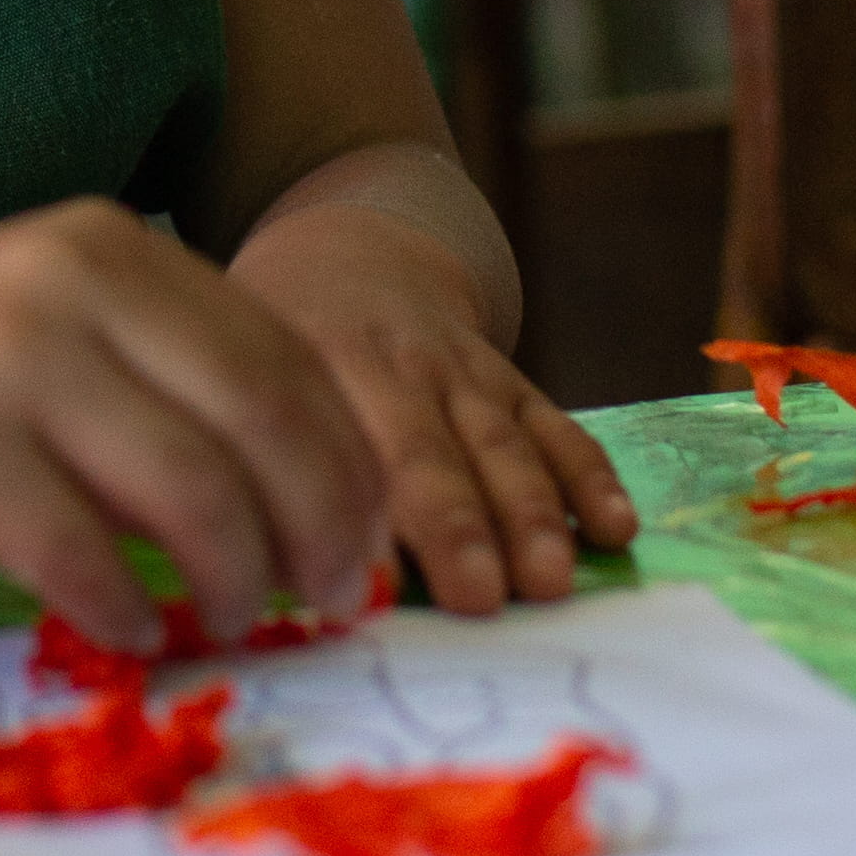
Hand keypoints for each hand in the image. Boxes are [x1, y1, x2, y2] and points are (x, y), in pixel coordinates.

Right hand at [0, 199, 388, 651]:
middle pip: (261, 417)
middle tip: (323, 600)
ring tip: (227, 623)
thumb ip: (162, 386)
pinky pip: (82, 552)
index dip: (345, 462)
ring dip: (233, 579)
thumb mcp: (48, 346)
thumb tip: (314, 500)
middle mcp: (67, 279)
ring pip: (190, 489)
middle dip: (316, 524)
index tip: (362, 546)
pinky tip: (130, 632)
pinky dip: (125, 608)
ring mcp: (4, 358)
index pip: (283, 355)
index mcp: (110, 248)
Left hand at [228, 192, 635, 615]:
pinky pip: (556, 428)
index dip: (363, 514)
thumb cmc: (278, 346)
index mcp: (317, 365)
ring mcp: (465, 372)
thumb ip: (255, 459)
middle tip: (483, 598)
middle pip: (431, 452)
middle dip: (460, 528)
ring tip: (551, 580)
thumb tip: (257, 568)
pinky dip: (589, 476)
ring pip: (503, 444)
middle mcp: (398, 365)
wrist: (350, 258)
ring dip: (532, 515)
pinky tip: (615, 527)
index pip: (344, 445)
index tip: (376, 586)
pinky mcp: (512, 382)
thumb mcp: (240, 376)